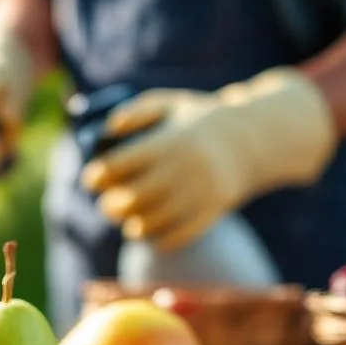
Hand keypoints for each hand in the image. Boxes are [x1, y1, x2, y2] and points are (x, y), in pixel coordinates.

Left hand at [79, 67, 337, 251]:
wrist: (254, 138)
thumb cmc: (199, 120)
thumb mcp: (169, 104)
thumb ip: (134, 112)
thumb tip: (107, 130)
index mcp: (169, 142)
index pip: (120, 165)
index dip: (98, 176)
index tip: (91, 181)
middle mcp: (184, 169)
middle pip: (132, 199)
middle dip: (111, 206)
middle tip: (107, 205)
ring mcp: (200, 193)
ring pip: (152, 222)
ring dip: (132, 226)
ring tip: (128, 221)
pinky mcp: (213, 212)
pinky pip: (177, 237)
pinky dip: (158, 240)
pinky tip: (151, 232)